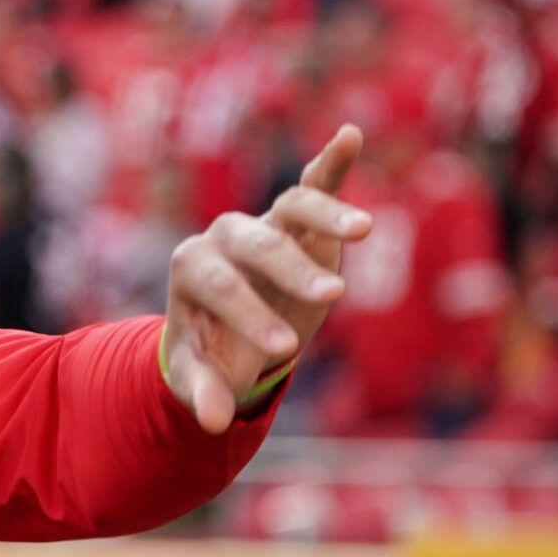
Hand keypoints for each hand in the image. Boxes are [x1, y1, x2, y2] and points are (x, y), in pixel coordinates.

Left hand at [162, 124, 372, 433]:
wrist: (224, 326)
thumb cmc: (211, 349)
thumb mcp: (201, 375)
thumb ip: (203, 393)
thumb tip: (212, 421)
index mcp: (192, 269)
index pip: (220, 287)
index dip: (249, 316)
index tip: (285, 351)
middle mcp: (224, 237)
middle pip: (256, 244)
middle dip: (291, 272)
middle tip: (331, 302)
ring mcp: (264, 222)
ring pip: (290, 207)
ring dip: (326, 215)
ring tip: (365, 232)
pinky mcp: (298, 219)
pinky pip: (312, 183)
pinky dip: (331, 161)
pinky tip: (350, 135)